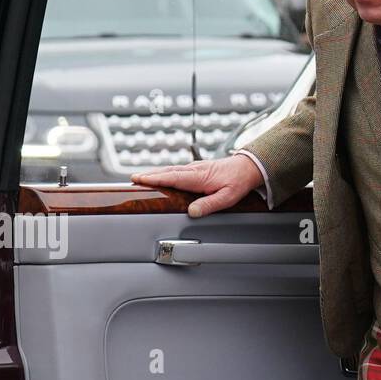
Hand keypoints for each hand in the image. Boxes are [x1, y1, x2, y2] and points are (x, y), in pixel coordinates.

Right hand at [130, 153, 263, 216]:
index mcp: (199, 177)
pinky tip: (158, 177)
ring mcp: (194, 168)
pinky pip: (176, 171)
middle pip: (167, 172)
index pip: (173, 177)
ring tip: (139, 178)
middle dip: (149, 175)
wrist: (248, 167)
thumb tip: (192, 212)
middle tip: (132, 180)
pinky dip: (164, 173)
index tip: (140, 179)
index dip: (155, 179)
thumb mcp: (227, 197)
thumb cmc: (238, 182)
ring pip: (170, 170)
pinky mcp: (195, 169)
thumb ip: (209, 205)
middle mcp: (194, 170)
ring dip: (154, 173)